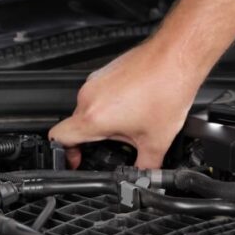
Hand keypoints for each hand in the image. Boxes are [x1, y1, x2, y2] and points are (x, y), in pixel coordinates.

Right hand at [48, 36, 201, 168]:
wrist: (176, 58)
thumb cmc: (165, 89)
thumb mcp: (157, 141)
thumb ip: (146, 166)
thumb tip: (144, 176)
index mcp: (93, 116)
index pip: (58, 138)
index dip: (64, 155)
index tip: (76, 160)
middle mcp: (89, 96)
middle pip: (76, 124)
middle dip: (95, 139)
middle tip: (116, 145)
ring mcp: (96, 80)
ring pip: (90, 108)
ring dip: (104, 120)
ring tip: (131, 123)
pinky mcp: (106, 71)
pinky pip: (100, 93)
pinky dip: (112, 104)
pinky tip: (135, 107)